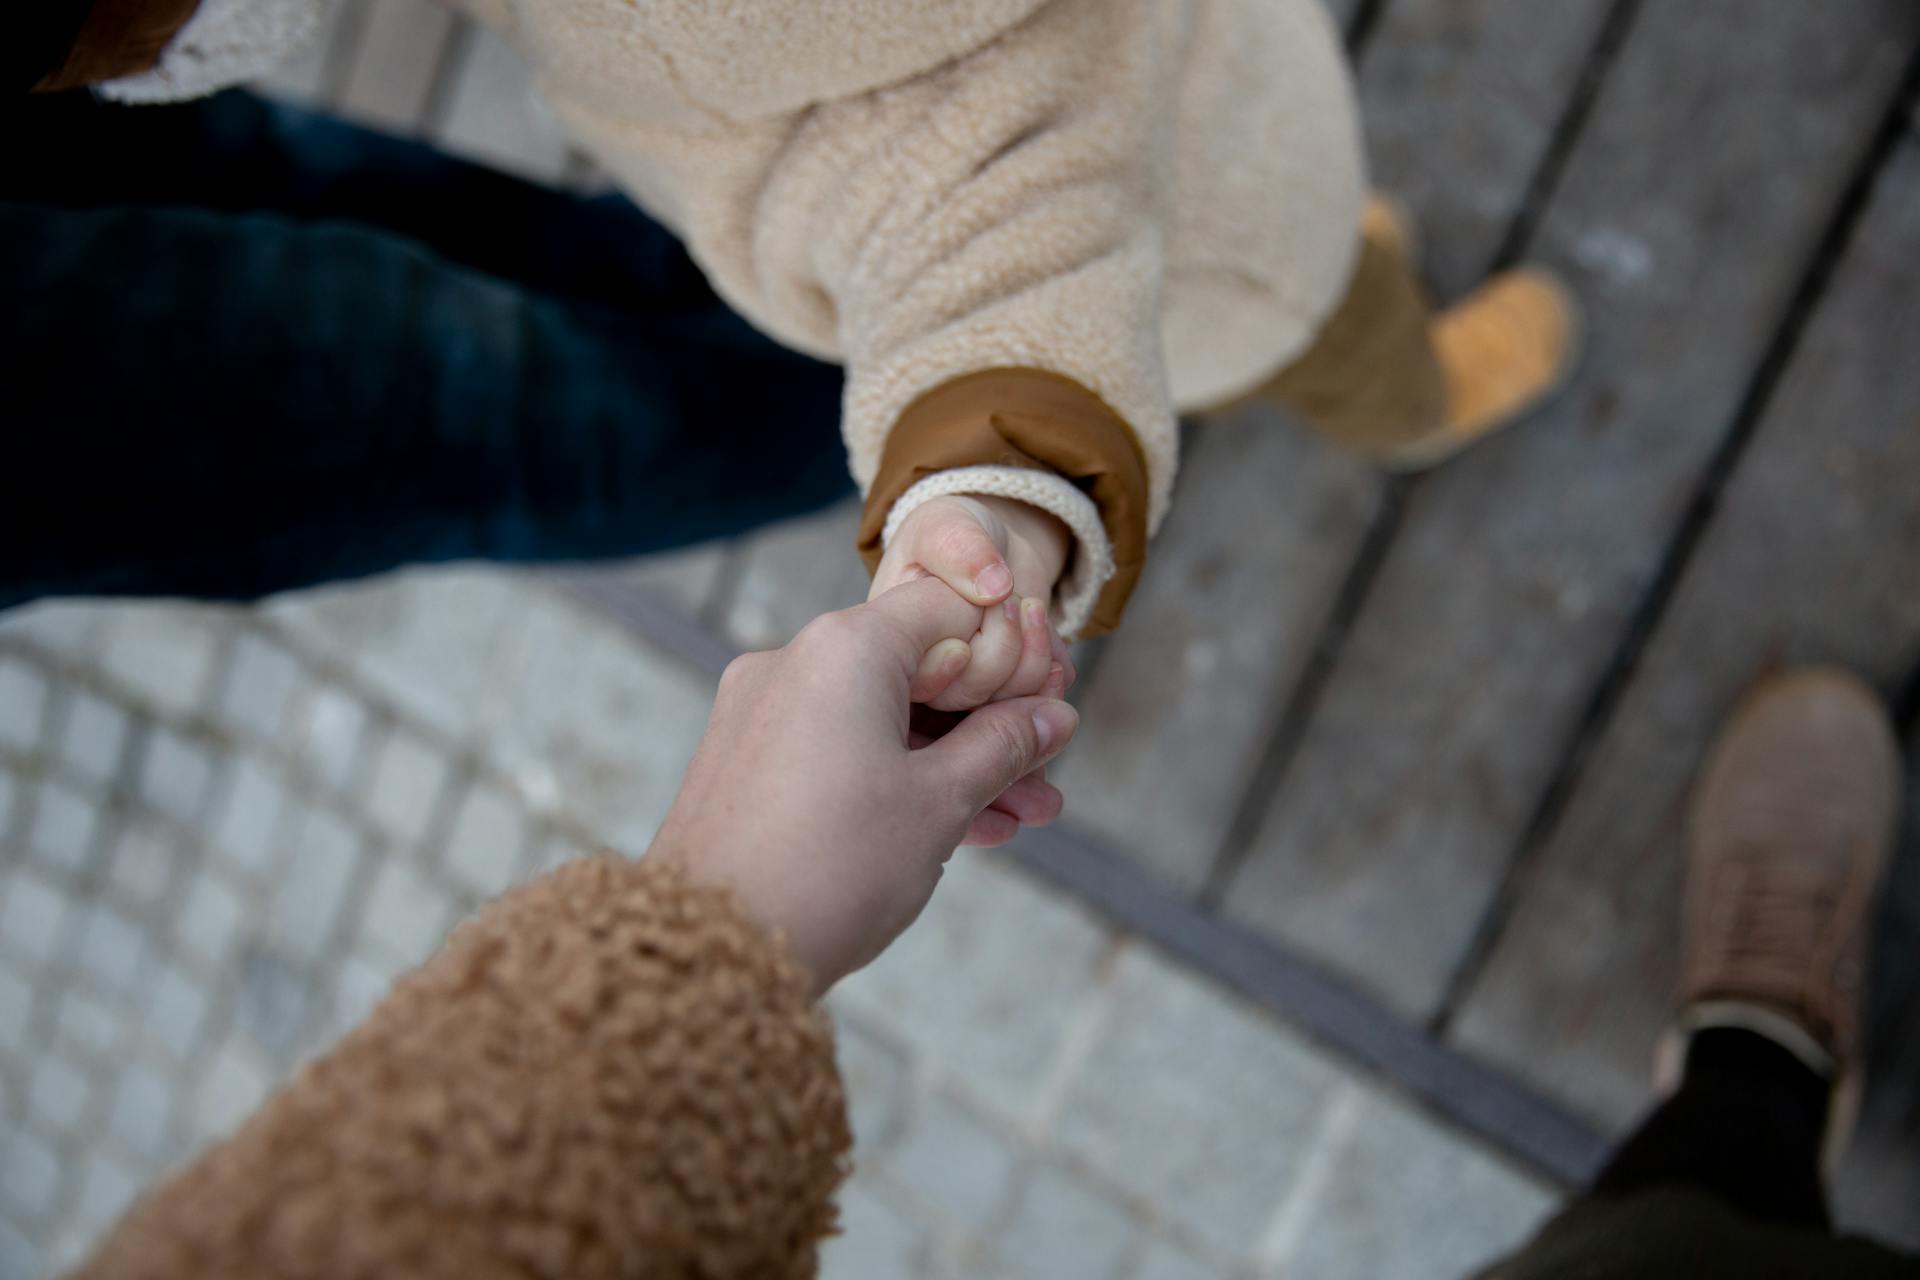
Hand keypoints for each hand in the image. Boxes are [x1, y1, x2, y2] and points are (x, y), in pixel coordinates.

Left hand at [654, 578, 1080, 992]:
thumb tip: (1053, 716)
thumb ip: (1003, 747)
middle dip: (987, 726)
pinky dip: (894, 777)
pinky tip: (954, 829)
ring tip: (1016, 820)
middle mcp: (793, 661)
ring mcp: (761, 711)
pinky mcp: (744, 760)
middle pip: (916, 668)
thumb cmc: (832, 867)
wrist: (712, 951)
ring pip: (880, 717)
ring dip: (950, 762)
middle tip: (1044, 779)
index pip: (949, 609)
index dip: (1009, 655)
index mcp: (844, 647)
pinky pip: (838, 749)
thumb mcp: (940, 803)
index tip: (1047, 707)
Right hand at [872, 495, 1073, 709]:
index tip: (991, 603)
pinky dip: (1053, 668)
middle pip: (967, 697)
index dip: (956, 658)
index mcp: (890, 645)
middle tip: (1016, 599)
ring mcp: (968, 693)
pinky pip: (1040, 706)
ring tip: (1034, 608)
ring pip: (1007, 710)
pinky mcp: (1009, 695)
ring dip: (1035, 657)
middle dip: (1005, 648)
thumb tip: (994, 588)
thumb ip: (962, 550)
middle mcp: (925, 679)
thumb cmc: (954, 535)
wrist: (993, 549)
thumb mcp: (946, 526)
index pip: (919, 680)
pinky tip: (1045, 631)